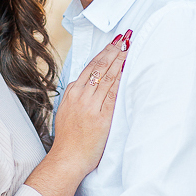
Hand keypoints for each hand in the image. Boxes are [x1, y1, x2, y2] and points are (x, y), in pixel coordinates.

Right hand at [25, 33, 129, 195]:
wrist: (67, 159)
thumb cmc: (69, 139)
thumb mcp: (67, 111)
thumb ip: (78, 96)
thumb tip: (88, 83)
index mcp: (72, 92)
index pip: (90, 66)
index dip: (103, 53)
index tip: (113, 42)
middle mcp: (80, 95)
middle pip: (99, 67)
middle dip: (113, 50)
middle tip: (124, 37)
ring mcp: (90, 105)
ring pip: (106, 76)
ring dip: (119, 59)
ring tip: (128, 47)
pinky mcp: (101, 116)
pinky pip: (112, 93)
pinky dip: (120, 78)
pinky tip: (126, 67)